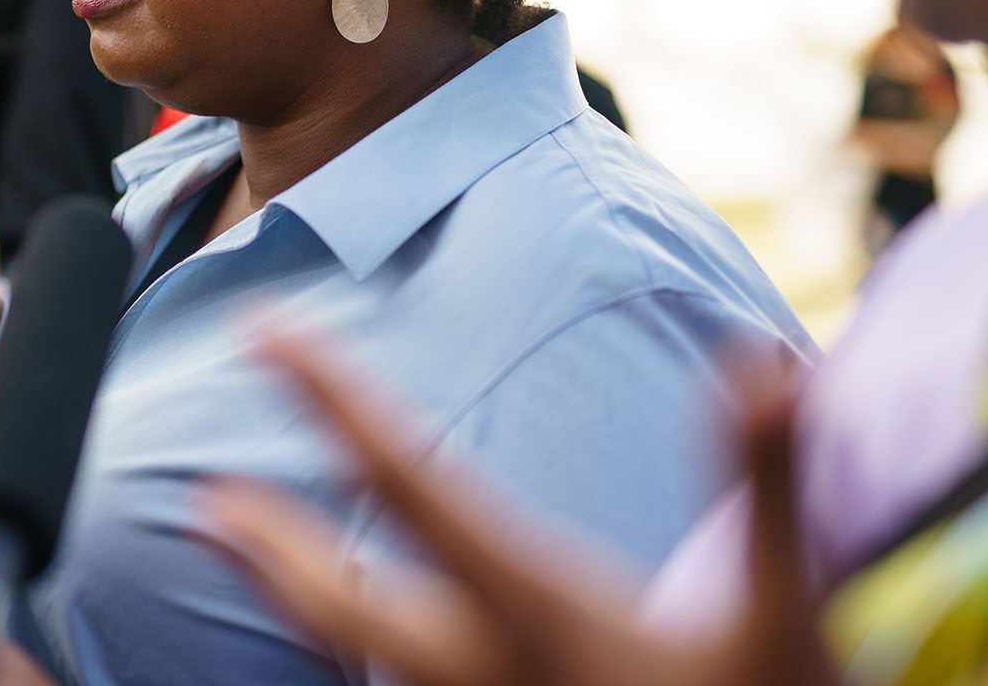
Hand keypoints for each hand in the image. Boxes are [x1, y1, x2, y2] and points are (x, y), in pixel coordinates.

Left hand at [200, 331, 837, 685]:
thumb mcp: (781, 602)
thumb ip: (761, 473)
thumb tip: (762, 360)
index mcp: (541, 609)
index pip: (415, 482)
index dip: (334, 400)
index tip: (270, 335)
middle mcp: (488, 671)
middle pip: (349, 604)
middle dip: (272, 547)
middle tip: (206, 504)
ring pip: (361, 661)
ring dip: (298, 601)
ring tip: (242, 551)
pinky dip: (345, 659)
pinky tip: (334, 641)